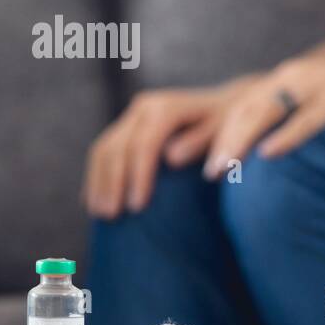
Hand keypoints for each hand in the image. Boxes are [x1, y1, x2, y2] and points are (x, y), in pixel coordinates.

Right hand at [83, 77, 259, 217]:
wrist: (225, 106)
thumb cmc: (232, 127)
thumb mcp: (228, 132)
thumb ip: (202, 142)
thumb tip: (171, 158)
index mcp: (167, 107)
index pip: (145, 142)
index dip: (138, 175)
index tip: (137, 208)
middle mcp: (145, 108)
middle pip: (118, 146)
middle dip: (113, 183)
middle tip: (112, 218)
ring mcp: (132, 117)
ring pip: (104, 149)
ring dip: (99, 183)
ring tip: (100, 215)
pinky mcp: (126, 128)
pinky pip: (103, 152)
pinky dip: (97, 177)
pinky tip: (92, 202)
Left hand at [203, 57, 324, 177]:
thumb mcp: (322, 107)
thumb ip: (294, 119)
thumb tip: (268, 150)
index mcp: (287, 79)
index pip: (242, 106)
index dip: (219, 133)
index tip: (204, 161)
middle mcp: (295, 76)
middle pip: (246, 109)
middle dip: (221, 141)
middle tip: (207, 174)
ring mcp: (316, 84)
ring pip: (267, 113)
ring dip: (241, 142)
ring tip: (224, 168)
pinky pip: (306, 120)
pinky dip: (285, 137)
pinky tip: (268, 156)